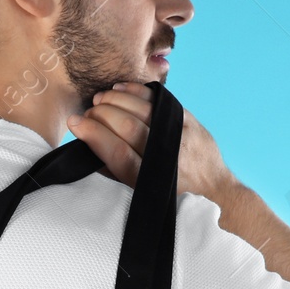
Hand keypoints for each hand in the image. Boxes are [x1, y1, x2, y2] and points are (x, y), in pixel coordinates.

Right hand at [67, 82, 235, 200]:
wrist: (214, 193)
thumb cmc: (171, 198)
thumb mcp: (140, 196)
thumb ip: (115, 175)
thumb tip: (87, 150)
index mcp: (150, 182)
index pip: (117, 153)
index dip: (93, 135)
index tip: (75, 123)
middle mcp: (166, 157)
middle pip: (128, 127)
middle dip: (102, 115)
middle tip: (88, 113)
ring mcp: (180, 137)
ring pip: (143, 110)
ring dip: (116, 100)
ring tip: (99, 100)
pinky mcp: (188, 121)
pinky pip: (159, 100)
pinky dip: (137, 92)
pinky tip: (120, 89)